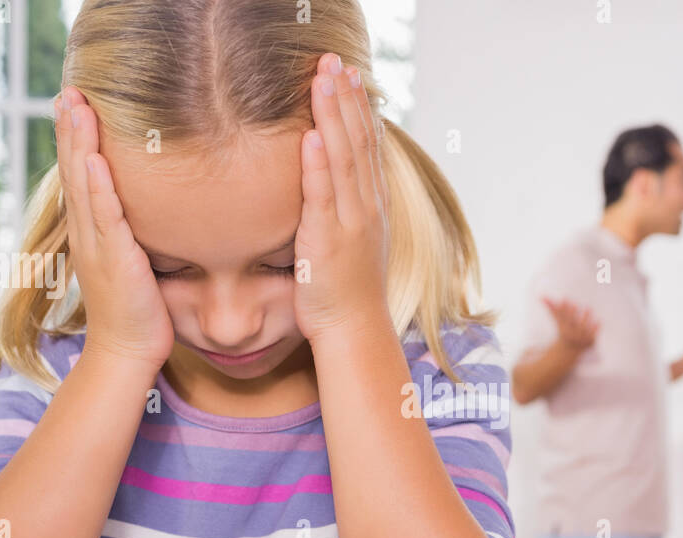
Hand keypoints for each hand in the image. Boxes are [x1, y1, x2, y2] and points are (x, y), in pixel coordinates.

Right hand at [55, 87, 174, 368]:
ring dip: (78, 143)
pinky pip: (104, 216)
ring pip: (84, 184)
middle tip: (69, 88)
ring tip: (74, 105)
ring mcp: (96, 245)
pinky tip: (96, 158)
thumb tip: (159, 211)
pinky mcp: (113, 259)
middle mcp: (87, 233)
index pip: (82, 175)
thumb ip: (139, 235)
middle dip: (70, 128)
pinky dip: (99, 185)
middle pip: (74, 170)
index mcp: (93, 231)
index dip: (76, 139)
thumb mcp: (138, 263)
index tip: (76, 103)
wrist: (127, 353)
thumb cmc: (140, 313)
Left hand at [294, 54, 390, 344]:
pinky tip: (311, 136)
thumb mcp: (351, 242)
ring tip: (324, 80)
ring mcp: (350, 223)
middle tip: (336, 60)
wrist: (354, 331)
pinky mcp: (328, 241)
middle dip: (346, 98)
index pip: (367, 146)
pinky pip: (323, 197)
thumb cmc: (347, 293)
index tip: (351, 75)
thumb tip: (329, 187)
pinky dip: (318, 165)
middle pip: (358, 142)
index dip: (359, 108)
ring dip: (333, 117)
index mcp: (371, 206)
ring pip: (344, 159)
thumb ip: (344, 210)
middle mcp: (366, 207)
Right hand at [544, 297, 599, 350]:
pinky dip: (596, 328)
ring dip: (585, 318)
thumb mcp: (557, 321)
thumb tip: (541, 295)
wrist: (569, 349)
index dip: (564, 308)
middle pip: (571, 322)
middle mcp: (571, 333)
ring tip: (588, 307)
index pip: (562, 317)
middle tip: (574, 303)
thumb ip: (551, 308)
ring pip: (583, 327)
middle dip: (572, 313)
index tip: (565, 298)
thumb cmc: (563, 331)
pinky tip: (599, 320)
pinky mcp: (589, 341)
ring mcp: (580, 338)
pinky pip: (593, 334)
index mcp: (563, 328)